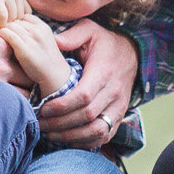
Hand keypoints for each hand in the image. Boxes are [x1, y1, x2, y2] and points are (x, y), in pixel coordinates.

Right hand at [0, 0, 29, 25]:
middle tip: (4, 29)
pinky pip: (4, 17)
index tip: (10, 25)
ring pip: (13, 18)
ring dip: (6, 25)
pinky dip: (0, 24)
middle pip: (21, 16)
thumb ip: (10, 5)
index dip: (19, 21)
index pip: (27, 12)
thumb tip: (17, 22)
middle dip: (12, 24)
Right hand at [0, 1, 28, 107]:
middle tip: (22, 81)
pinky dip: (4, 110)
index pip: (28, 55)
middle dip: (29, 80)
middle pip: (30, 79)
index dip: (28, 59)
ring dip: (19, 97)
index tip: (22, 62)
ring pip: (20, 99)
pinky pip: (2, 112)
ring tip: (12, 96)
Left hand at [0, 15, 70, 94]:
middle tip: (1, 31)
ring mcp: (31, 40)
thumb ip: (34, 31)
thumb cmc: (46, 59)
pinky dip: (1, 33)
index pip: (25, 16)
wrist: (54, 75)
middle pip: (16, 20)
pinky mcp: (24, 49)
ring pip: (11, 26)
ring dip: (2, 28)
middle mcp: (38, 31)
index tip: (12, 29)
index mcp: (43, 27)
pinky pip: (8, 35)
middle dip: (8, 25)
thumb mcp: (44, 40)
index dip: (17, 22)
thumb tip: (16, 25)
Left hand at [36, 21, 138, 149]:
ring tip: (50, 134)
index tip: (44, 108)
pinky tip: (67, 140)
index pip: (84, 96)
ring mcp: (119, 106)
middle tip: (40, 123)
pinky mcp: (119, 116)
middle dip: (60, 123)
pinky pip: (104, 136)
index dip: (62, 106)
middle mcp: (115, 91)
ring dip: (72, 136)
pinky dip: (86, 142)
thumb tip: (53, 42)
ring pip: (97, 130)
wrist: (133, 54)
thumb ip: (72, 34)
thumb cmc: (105, 43)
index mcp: (104, 71)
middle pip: (87, 116)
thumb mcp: (90, 30)